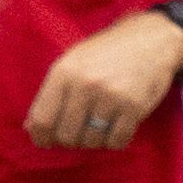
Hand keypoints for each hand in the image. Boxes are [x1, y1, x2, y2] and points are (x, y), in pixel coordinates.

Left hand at [26, 12, 182, 151]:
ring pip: (92, 141)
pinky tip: (117, 125)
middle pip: (67, 136)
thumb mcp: (73, 62)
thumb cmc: (106, 53)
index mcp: (64, 72)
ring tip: (101, 122)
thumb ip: (51, 94)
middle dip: (72, 139)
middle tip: (80, 130)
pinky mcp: (134, 107)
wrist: (150, 40)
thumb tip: (32, 128)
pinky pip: (116, 141)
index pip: (42, 119)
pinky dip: (115, 139)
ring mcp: (111, 96)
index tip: (46, 142)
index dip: (41, 137)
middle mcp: (85, 84)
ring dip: (95, 139)